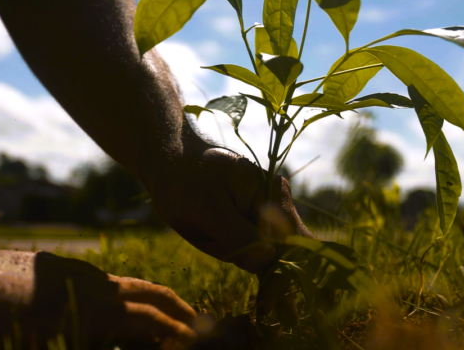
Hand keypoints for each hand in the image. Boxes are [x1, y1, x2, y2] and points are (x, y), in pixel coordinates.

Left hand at [0, 246, 197, 347]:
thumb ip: (81, 343)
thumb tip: (117, 337)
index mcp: (89, 310)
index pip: (152, 322)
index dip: (181, 335)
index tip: (202, 342)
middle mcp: (89, 285)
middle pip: (148, 292)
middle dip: (178, 309)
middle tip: (199, 323)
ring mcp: (71, 271)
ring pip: (126, 282)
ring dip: (153, 298)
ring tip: (165, 314)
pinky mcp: (52, 267)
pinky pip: (102, 279)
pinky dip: (124, 292)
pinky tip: (114, 304)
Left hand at [149, 146, 312, 274]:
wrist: (169, 162)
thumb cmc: (184, 175)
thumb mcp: (205, 205)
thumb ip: (236, 233)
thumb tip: (268, 260)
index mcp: (271, 193)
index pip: (294, 241)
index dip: (286, 273)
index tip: (267, 302)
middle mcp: (274, 205)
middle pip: (271, 254)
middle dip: (237, 254)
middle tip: (203, 232)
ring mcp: (261, 216)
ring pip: (251, 256)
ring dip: (224, 250)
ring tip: (198, 224)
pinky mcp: (247, 225)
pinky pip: (240, 251)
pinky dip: (219, 247)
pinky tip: (201, 229)